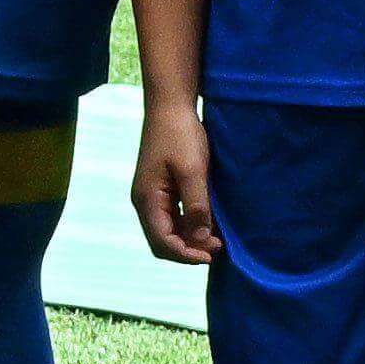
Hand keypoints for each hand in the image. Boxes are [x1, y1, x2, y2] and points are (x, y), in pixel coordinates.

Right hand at [129, 85, 218, 262]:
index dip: (186, 254)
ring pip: (168, 230)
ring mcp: (152, 195)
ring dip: (190, 239)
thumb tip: (202, 239)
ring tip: (219, 238)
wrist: (170, 108)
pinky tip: (209, 223)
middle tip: (219, 247)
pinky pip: (172, 217)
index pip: (161, 241)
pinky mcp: (161, 189)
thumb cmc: (180, 136)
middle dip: (188, 249)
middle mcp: (145, 201)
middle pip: (162, 240)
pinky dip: (189, 226)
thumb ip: (196, 206)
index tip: (212, 255)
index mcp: (147, 199)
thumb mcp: (193, 171)